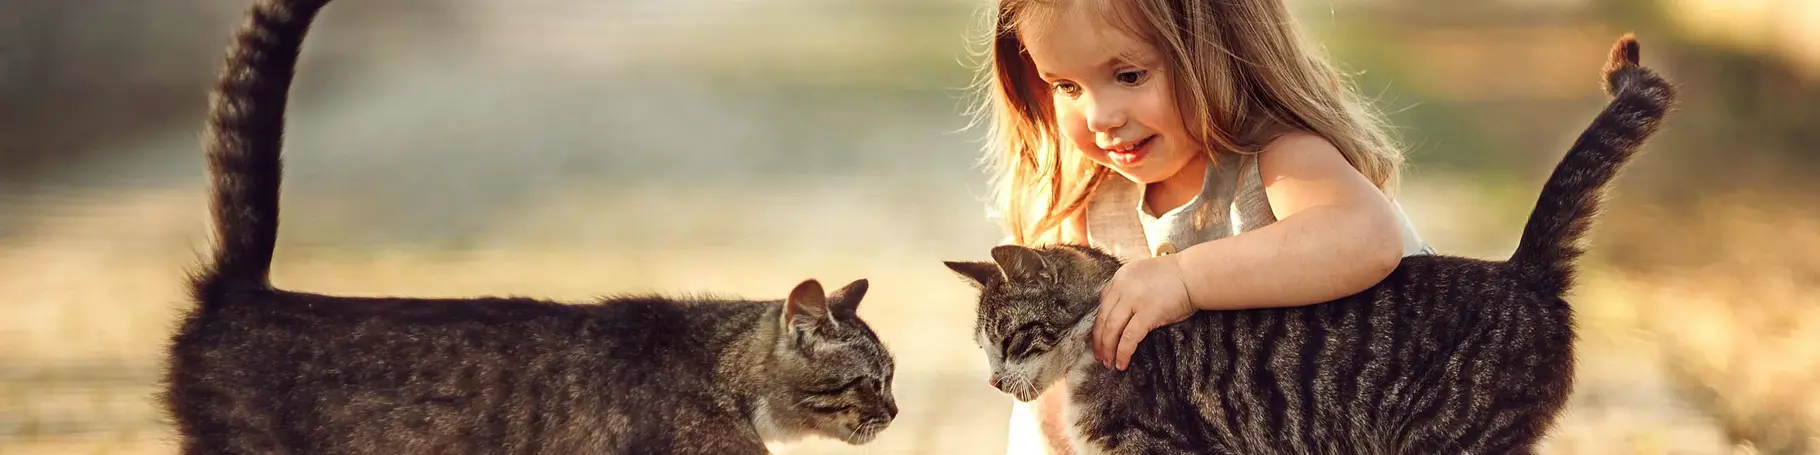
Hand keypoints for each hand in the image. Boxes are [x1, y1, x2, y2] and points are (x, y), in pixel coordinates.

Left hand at [1090, 253, 1194, 370]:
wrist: (1195, 275)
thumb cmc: (1177, 277)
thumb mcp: (1145, 276)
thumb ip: (1131, 290)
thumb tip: (1123, 314)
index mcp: (1121, 277)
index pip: (1102, 303)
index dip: (1098, 323)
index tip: (1098, 336)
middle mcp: (1123, 287)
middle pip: (1103, 318)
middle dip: (1099, 340)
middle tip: (1099, 355)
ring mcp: (1134, 300)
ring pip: (1111, 329)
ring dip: (1108, 349)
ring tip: (1108, 362)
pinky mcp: (1147, 313)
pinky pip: (1129, 338)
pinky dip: (1123, 352)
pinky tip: (1121, 363)